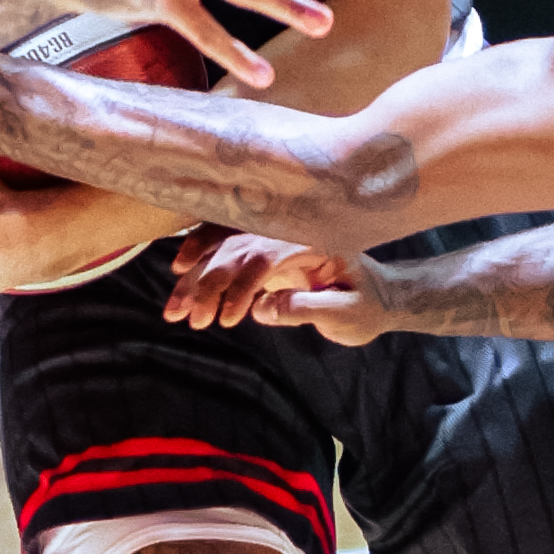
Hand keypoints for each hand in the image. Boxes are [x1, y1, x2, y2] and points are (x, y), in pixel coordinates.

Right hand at [162, 228, 384, 340]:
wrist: (380, 299)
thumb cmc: (368, 307)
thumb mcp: (347, 314)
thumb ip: (307, 308)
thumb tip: (261, 308)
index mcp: (313, 241)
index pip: (265, 254)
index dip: (241, 284)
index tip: (227, 318)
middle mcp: (288, 235)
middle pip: (237, 250)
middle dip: (206, 284)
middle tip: (186, 318)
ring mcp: (275, 242)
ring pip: (224, 253)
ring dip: (195, 281)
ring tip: (174, 313)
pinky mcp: (267, 255)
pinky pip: (226, 256)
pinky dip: (201, 268)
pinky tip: (180, 282)